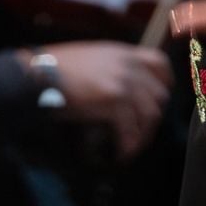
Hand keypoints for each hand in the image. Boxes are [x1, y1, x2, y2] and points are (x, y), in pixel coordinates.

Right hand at [42, 41, 172, 161]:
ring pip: (150, 114)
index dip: (165, 82)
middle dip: (152, 117)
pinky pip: (131, 129)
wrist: (40, 74)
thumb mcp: (92, 59)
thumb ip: (112, 68)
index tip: (160, 98)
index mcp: (123, 52)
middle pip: (158, 94)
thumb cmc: (57, 69)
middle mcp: (128, 65)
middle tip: (141, 131)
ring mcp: (123, 82)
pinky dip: (128, 144)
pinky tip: (121, 152)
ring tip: (132, 146)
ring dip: (143, 134)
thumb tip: (122, 91)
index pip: (160, 63)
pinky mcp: (114, 100)